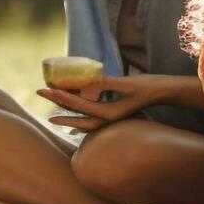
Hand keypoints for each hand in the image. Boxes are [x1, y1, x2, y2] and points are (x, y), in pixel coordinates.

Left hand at [36, 74, 164, 132]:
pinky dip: (77, 108)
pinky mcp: (112, 112)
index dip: (62, 96)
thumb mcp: (126, 84)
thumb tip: (87, 83)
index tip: (48, 88)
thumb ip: (106, 84)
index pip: (80, 105)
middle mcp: (107, 119)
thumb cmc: (148, 87)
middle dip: (57, 102)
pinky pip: (89, 113)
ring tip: (50, 98)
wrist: (163, 92)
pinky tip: (70, 105)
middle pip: (76, 113)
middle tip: (40, 91)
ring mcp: (109, 118)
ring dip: (65, 106)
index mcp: (109, 114)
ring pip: (81, 115)